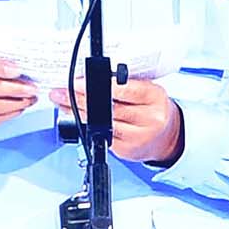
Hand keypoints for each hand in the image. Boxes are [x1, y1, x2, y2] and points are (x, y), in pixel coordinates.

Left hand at [49, 79, 184, 164]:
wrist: (168, 137)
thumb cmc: (153, 109)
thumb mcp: (148, 91)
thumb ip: (127, 84)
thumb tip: (92, 77)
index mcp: (155, 98)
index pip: (126, 89)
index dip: (100, 85)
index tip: (78, 81)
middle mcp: (149, 119)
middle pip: (109, 108)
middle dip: (81, 99)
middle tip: (60, 91)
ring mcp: (137, 137)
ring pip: (102, 124)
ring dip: (78, 112)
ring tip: (61, 102)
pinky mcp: (126, 151)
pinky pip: (101, 136)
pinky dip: (85, 126)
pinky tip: (75, 117)